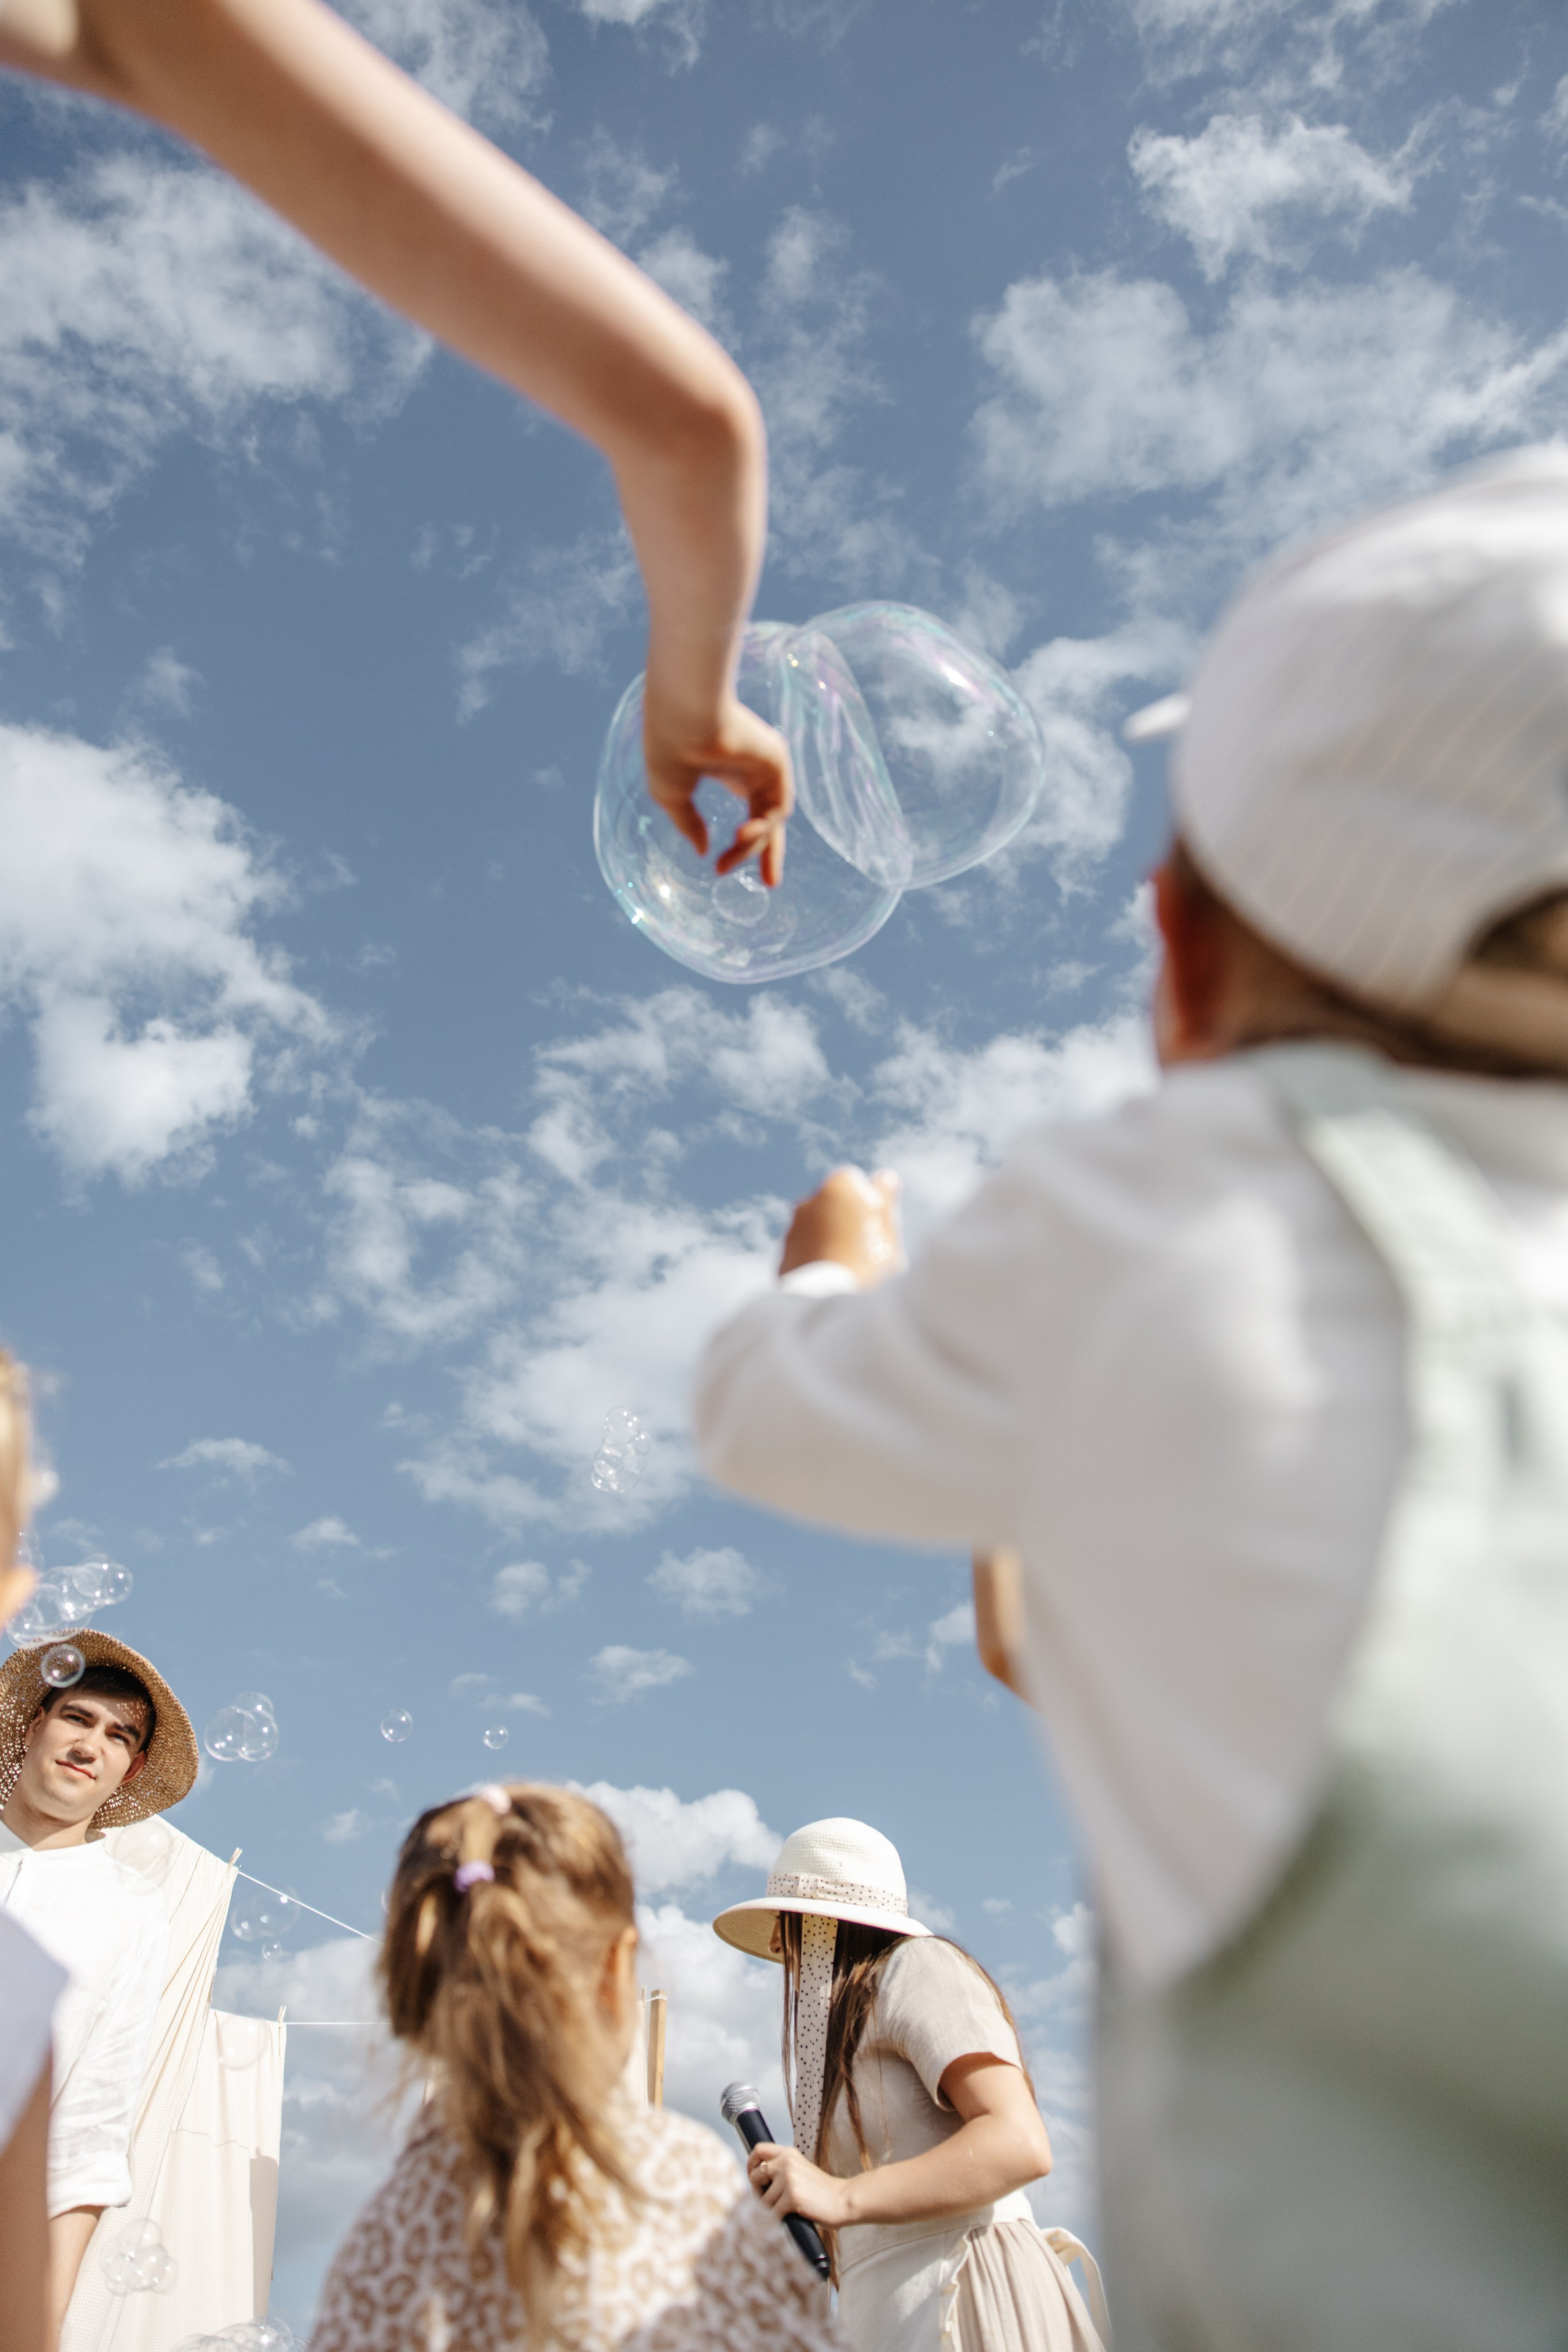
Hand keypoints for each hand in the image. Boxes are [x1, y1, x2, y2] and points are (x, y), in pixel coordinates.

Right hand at [644, 688, 793, 885]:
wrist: (683, 717)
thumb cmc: (669, 749)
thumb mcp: (673, 796)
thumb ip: (689, 825)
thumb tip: (703, 851)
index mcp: (725, 771)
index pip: (746, 810)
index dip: (743, 843)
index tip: (722, 867)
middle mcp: (750, 768)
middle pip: (768, 817)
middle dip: (768, 852)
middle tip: (769, 884)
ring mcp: (765, 764)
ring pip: (771, 818)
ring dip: (752, 845)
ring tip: (727, 859)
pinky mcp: (777, 760)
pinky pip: (778, 807)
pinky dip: (762, 828)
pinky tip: (741, 835)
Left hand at [747, 2141, 850, 2227]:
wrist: (843, 2200)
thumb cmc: (822, 2190)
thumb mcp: (801, 2170)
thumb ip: (782, 2169)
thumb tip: (757, 2178)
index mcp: (788, 2153)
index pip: (759, 2149)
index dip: (750, 2163)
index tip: (752, 2176)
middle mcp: (786, 2162)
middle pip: (755, 2175)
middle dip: (757, 2191)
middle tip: (767, 2200)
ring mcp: (789, 2179)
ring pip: (763, 2199)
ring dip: (770, 2209)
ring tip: (783, 2211)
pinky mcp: (792, 2198)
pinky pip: (772, 2213)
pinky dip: (777, 2219)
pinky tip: (787, 2219)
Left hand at [780, 1167, 903, 1286]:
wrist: (828, 1304)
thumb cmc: (868, 1263)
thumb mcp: (888, 1230)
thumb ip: (885, 1200)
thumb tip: (885, 1177)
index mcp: (839, 1186)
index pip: (856, 1186)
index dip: (869, 1207)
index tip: (878, 1231)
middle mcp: (810, 1201)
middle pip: (835, 1208)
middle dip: (847, 1223)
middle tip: (867, 1253)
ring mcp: (793, 1230)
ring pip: (819, 1231)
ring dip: (830, 1243)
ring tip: (849, 1271)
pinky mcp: (784, 1258)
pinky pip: (805, 1255)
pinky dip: (816, 1263)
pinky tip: (831, 1282)